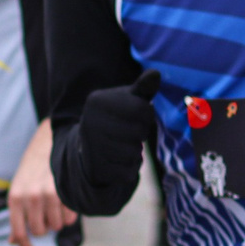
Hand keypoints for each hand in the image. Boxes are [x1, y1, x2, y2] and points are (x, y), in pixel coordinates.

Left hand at [7, 122, 75, 245]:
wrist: (48, 144)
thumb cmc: (32, 171)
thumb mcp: (18, 191)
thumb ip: (17, 216)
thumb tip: (13, 242)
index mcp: (14, 198)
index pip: (20, 232)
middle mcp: (29, 197)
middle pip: (40, 231)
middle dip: (44, 226)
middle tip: (45, 212)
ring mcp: (48, 194)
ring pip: (56, 226)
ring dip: (57, 220)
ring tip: (55, 204)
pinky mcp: (65, 192)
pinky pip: (69, 218)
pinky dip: (69, 214)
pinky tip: (65, 201)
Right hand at [74, 69, 161, 194]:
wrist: (89, 147)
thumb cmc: (116, 118)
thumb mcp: (128, 100)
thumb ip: (142, 88)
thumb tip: (156, 73)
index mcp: (97, 101)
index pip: (141, 109)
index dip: (148, 115)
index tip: (141, 116)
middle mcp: (89, 122)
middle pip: (138, 132)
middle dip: (142, 133)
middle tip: (131, 132)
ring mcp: (91, 147)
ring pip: (133, 153)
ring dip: (136, 151)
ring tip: (124, 145)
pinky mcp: (96, 169)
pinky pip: (128, 172)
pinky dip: (130, 168)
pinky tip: (120, 160)